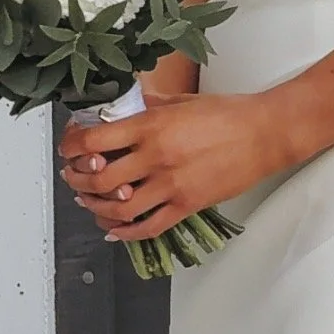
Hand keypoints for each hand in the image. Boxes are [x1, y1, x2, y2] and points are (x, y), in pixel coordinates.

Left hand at [57, 88, 294, 243]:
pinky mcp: (186, 205)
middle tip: (73, 175)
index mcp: (151, 126)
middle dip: (77, 179)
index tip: (68, 147)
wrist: (264, 133)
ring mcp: (171, 185)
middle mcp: (156, 157)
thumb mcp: (179, 101)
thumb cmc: (227, 114)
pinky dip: (125, 233)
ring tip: (89, 200)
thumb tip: (117, 111)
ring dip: (95, 207)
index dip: (71, 146)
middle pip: (99, 179)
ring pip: (118, 209)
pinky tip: (115, 229)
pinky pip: (148, 227)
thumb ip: (145, 107)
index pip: (93, 140)